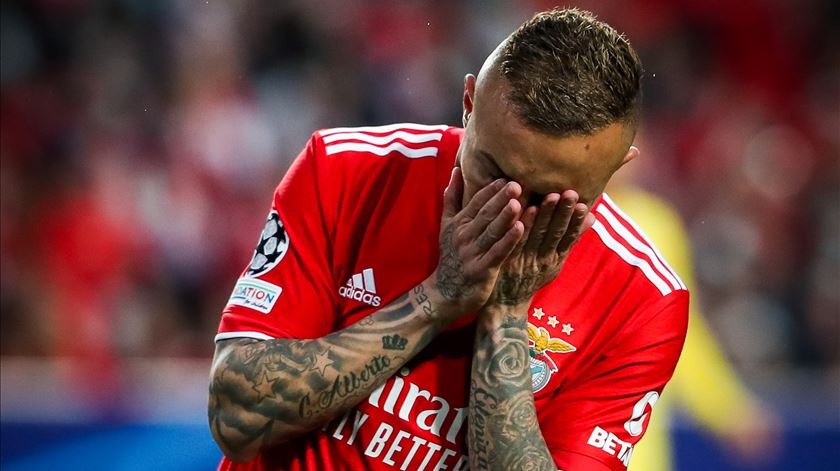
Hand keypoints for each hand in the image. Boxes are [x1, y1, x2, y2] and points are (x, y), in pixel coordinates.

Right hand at [431, 168, 524, 317]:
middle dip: (501, 199)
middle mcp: (464, 236)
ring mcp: (472, 253)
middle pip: (485, 214)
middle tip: (517, 184)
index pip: (476, 202)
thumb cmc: (452, 256)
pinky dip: (508, 240)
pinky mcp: (482, 270)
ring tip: (518, 203)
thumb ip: (452, 198)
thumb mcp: (447, 225)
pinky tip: (521, 229)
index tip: (505, 176)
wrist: (445, 293)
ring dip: (505, 217)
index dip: (490, 189)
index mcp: (459, 223)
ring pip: (492, 232)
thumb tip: (457, 170)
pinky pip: (497, 252)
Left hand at [486, 190, 594, 308]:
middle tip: (570, 193)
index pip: (569, 238)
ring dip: (545, 216)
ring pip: (537, 236)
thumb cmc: (532, 276)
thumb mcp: (555, 261)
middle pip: (555, 234)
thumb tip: (593, 217)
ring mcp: (524, 260)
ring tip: (551, 196)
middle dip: (563, 213)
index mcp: (555, 259)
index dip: (576, 222)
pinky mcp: (507, 260)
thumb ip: (570, 240)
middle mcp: (542, 260)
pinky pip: (516, 242)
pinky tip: (526, 211)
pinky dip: (522, 226)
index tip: (584, 204)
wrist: (506, 303)